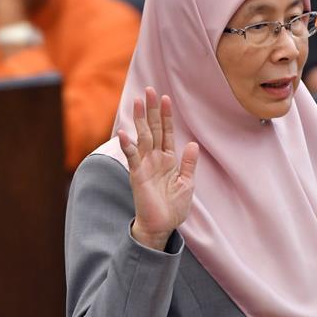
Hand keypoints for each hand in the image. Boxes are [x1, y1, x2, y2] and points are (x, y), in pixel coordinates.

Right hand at [118, 87, 199, 250]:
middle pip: (152, 129)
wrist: (162, 227)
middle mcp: (155, 159)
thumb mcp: (187, 183)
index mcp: (168, 159)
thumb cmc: (173, 207)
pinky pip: (132, 158)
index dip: (165, 116)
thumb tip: (192, 143)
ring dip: (140, 120)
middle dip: (151, 110)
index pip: (166, 132)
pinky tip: (123, 133)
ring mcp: (145, 165)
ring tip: (137, 102)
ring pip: (142, 138)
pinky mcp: (137, 176)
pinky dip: (128, 145)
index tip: (165, 98)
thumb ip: (189, 164)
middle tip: (148, 90)